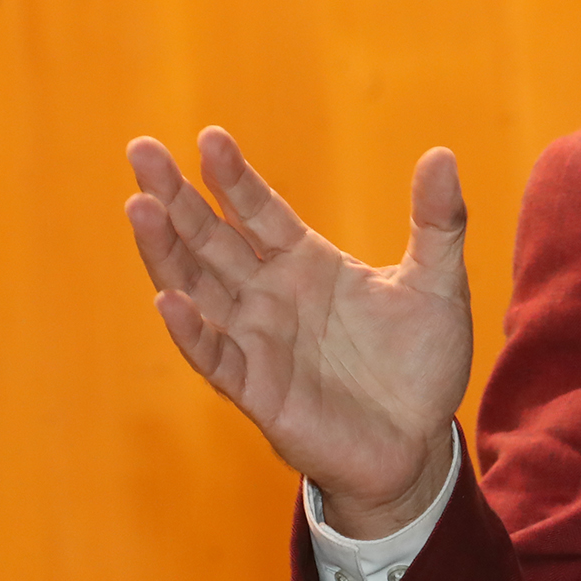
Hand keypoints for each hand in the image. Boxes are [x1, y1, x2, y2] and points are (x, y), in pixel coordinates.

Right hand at [124, 127, 470, 537]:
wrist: (419, 443)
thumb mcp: (437, 282)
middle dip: (176, 196)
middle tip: (142, 149)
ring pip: (197, 287)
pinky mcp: (257, 390)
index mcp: (304, 261)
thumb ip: (438, 220)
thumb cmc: (421, 362)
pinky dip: (191, 330)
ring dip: (166, 251)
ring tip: (139, 207)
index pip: (257, 209)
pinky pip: (215, 356)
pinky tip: (169, 300)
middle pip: (210, 238)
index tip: (209, 138)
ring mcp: (257, 341)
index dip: (232, 176)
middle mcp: (269, 295)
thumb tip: (441, 154)